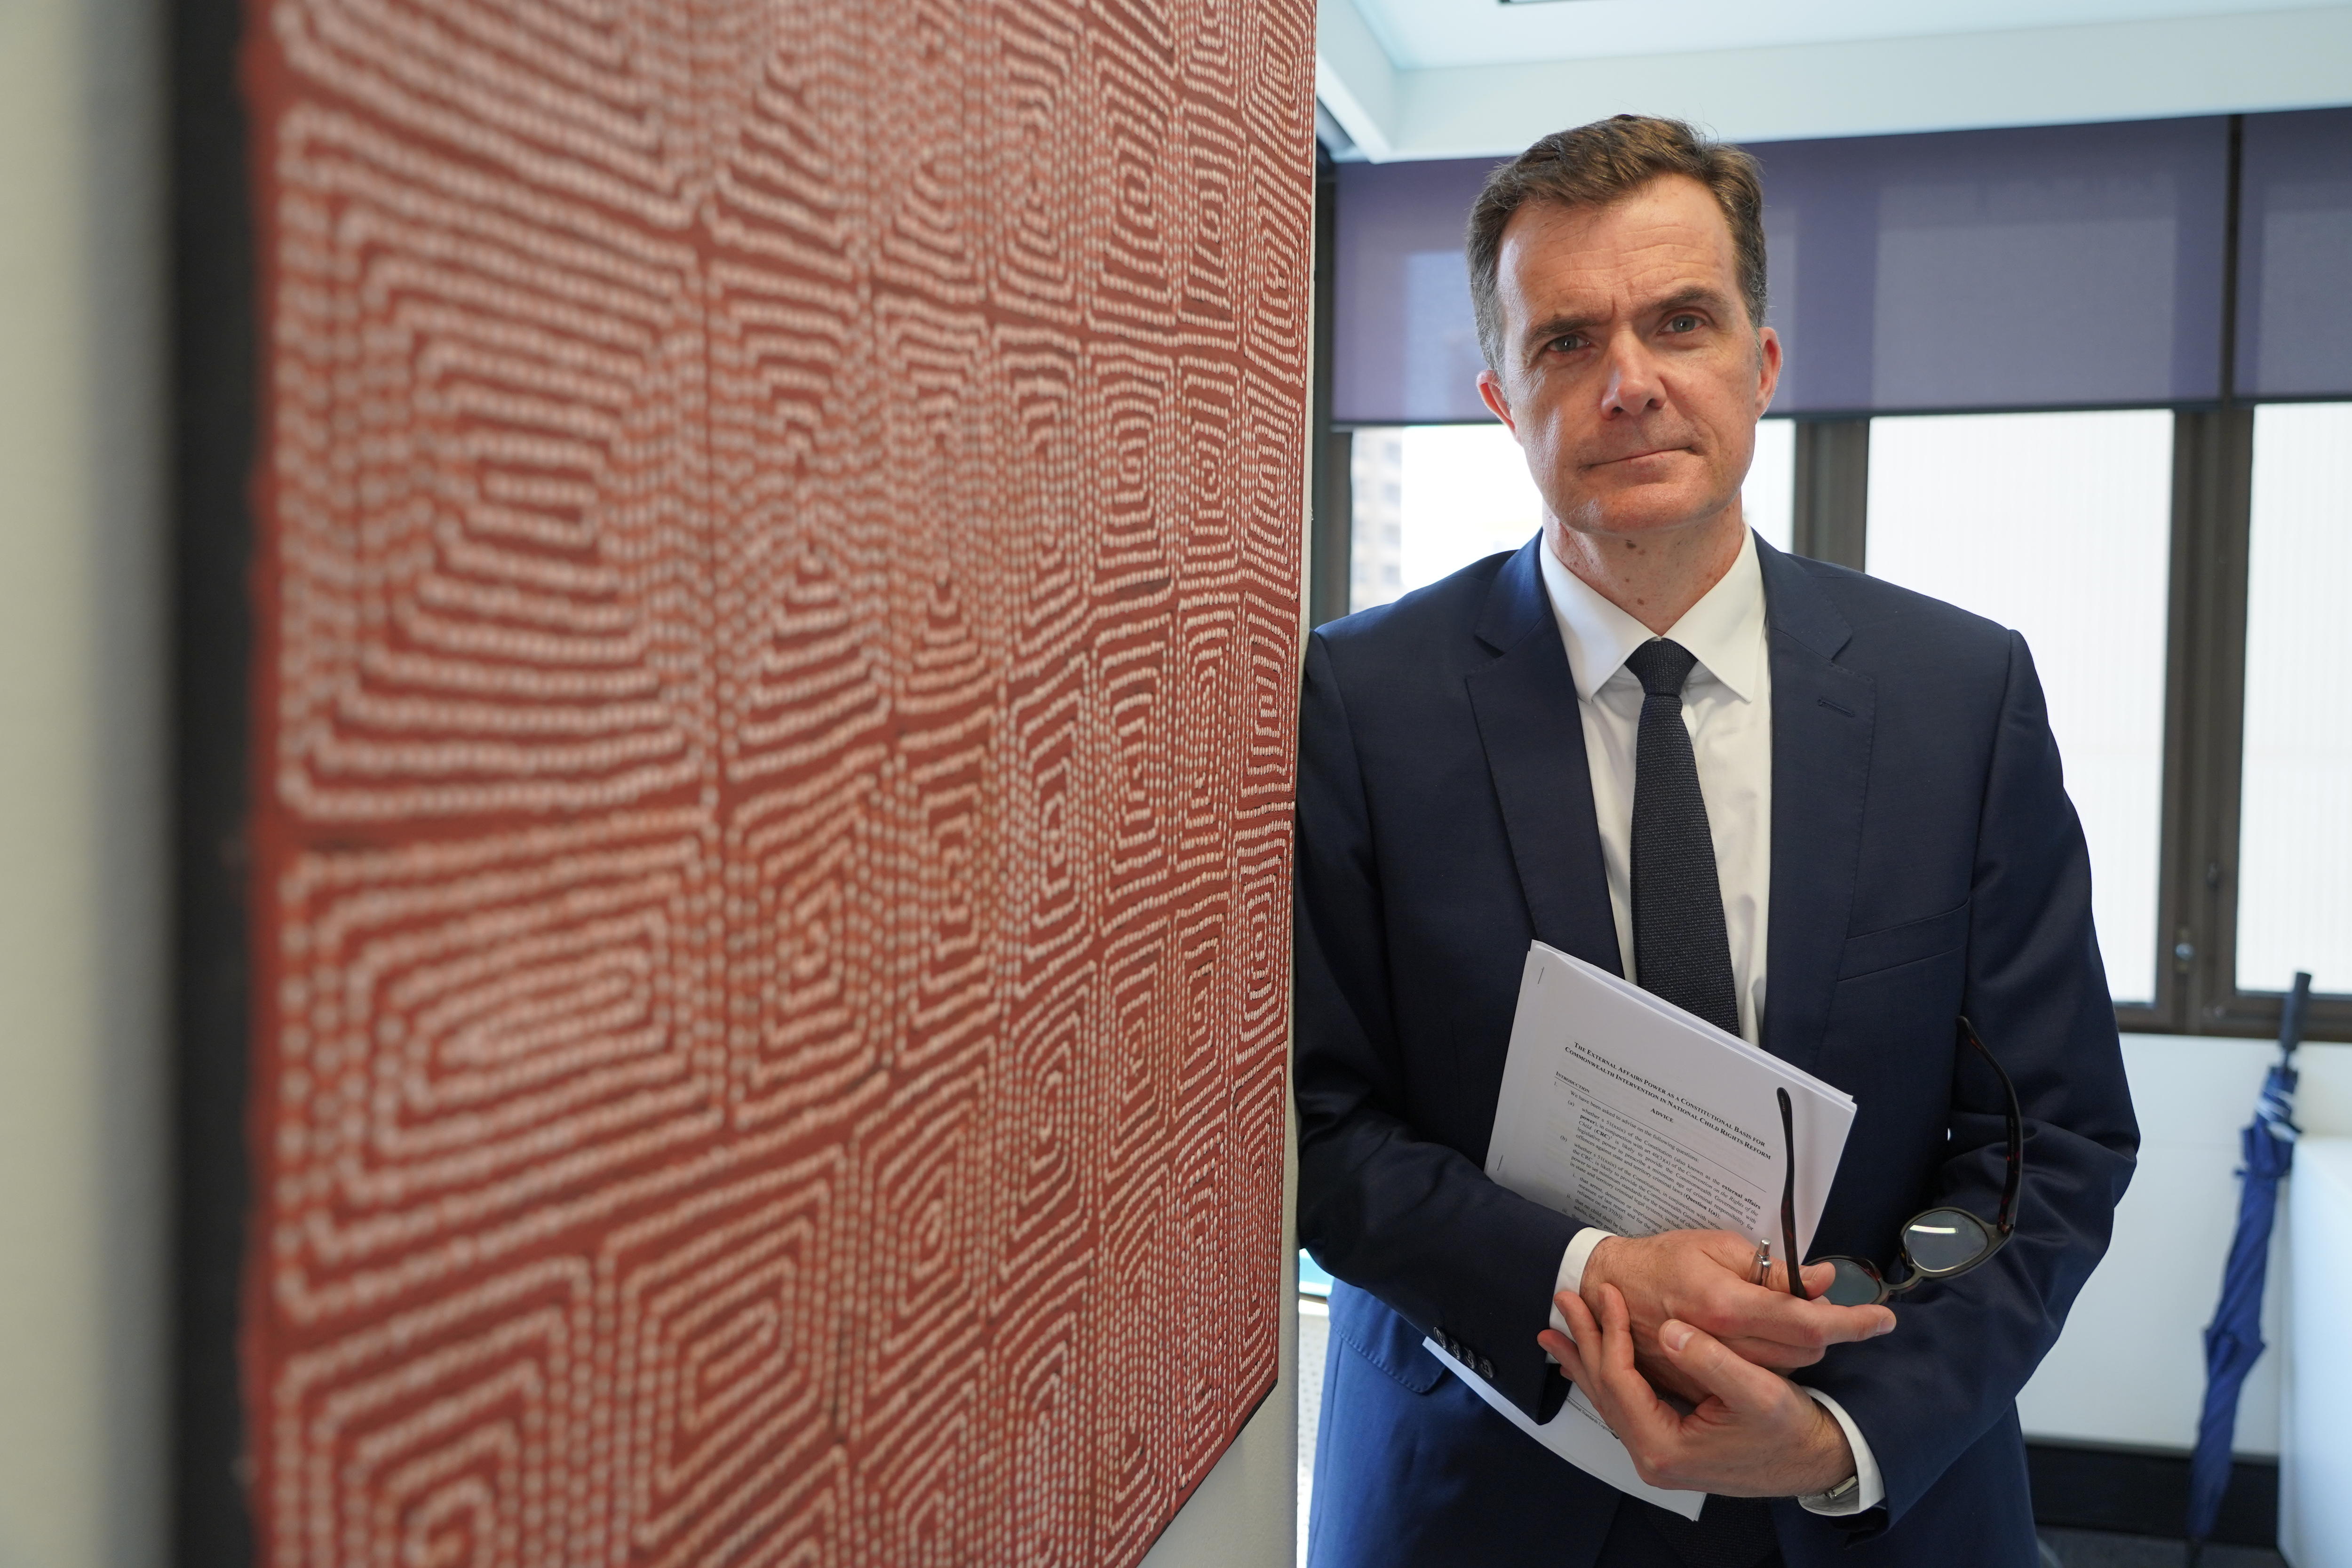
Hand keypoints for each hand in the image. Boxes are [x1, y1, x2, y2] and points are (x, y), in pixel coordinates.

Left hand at [1541, 1282, 1855, 1497]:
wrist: (1811, 1459)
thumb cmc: (1788, 1430)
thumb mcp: (1759, 1392)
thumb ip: (1711, 1361)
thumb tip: (1668, 1332)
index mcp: (1664, 1448)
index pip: (1620, 1381)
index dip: (1610, 1332)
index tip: (1606, 1293)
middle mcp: (1652, 1458)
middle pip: (1605, 1389)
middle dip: (1584, 1341)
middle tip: (1564, 1298)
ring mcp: (1657, 1455)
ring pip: (1610, 1397)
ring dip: (1586, 1358)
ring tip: (1556, 1329)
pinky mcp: (1666, 1447)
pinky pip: (1625, 1406)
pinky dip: (1606, 1376)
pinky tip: (1589, 1360)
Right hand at [1576, 1231, 1893, 1401]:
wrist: (1607, 1288)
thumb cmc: (1660, 1260)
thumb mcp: (1716, 1247)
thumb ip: (1771, 1269)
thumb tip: (1822, 1280)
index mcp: (1727, 1305)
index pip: (1809, 1322)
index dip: (1853, 1322)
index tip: (1883, 1319)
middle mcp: (1722, 1343)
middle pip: (1804, 1352)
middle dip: (1826, 1331)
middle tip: (1828, 1309)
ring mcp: (1711, 1368)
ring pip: (1784, 1369)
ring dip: (1799, 1346)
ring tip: (1788, 1319)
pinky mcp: (1700, 1383)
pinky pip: (1754, 1377)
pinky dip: (1769, 1360)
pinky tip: (1759, 1339)